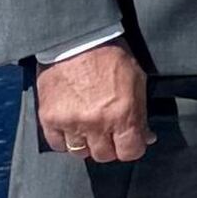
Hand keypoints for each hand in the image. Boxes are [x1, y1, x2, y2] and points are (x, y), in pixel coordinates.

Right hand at [33, 41, 147, 165]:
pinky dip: (65, 140)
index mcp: (123, 114)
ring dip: (87, 145)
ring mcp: (71, 123)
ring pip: (80, 153)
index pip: (130, 152)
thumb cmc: (112, 57)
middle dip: (110, 147)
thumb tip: (147, 137)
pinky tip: (72, 129)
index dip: (133, 149)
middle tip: (110, 135)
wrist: (77, 41)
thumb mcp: (137, 82)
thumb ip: (141, 113)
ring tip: (90, 130)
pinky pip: (57, 145)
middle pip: (104, 155)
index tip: (131, 143)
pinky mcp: (49, 119)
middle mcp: (97, 123)